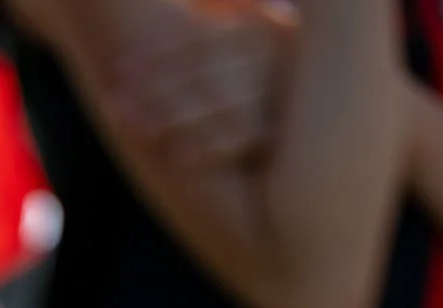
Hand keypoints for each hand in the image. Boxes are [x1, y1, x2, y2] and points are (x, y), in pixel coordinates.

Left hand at [97, 0, 297, 168]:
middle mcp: (276, 57)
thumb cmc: (275, 84)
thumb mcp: (259, 40)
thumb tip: (197, 7)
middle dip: (154, 88)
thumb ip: (227, 15)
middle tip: (114, 104)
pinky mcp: (289, 134)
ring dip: (170, 119)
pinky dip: (207, 149)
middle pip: (202, 72)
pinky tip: (176, 159)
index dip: (155, 56)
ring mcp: (284, 94)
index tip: (120, 70)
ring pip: (217, 105)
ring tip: (136, 129)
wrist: (327, 132)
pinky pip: (241, 140)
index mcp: (264, 29)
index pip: (199, 41)